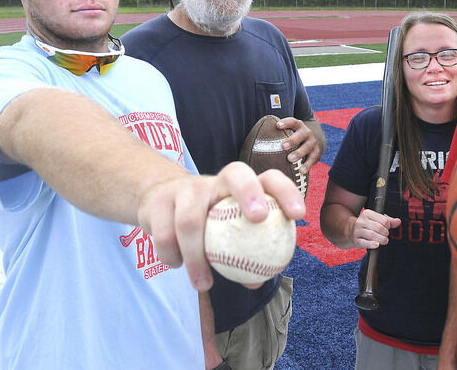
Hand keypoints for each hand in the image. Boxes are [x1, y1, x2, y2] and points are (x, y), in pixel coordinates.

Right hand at [137, 161, 305, 290]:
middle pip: (236, 172)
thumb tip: (258, 280)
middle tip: (259, 219)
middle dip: (250, 192)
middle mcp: (216, 180)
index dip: (286, 192)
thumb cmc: (205, 222)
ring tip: (204, 284)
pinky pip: (164, 235)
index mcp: (241, 187)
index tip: (298, 215)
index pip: (270, 178)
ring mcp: (186, 188)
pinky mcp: (158, 203)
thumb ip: (243, 253)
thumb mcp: (226, 233)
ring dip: (196, 256)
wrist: (157, 202)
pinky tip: (177, 266)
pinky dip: (171, 256)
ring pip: (190, 219)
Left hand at [277, 117, 321, 173]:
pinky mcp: (316, 153)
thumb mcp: (288, 133)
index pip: (293, 121)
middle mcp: (306, 133)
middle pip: (301, 134)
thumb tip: (252, 143)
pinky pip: (312, 159)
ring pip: (307, 147)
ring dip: (299, 153)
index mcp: (298, 126)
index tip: (277, 126)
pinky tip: (301, 171)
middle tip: (282, 146)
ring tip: (290, 159)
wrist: (314, 141)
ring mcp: (312, 142)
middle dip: (292, 140)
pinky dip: (307, 165)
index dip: (286, 122)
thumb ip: (275, 135)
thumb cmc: (294, 138)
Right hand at [352, 209, 400, 249]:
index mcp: (367, 213)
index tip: (387, 228)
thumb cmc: (368, 225)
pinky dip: (372, 244)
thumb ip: (389, 220)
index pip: (383, 220)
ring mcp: (357, 231)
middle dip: (385, 233)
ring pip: (372, 235)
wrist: (351, 231)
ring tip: (384, 240)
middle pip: (378, 227)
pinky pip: (365, 243)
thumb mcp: (377, 219)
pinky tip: (377, 245)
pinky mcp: (356, 240)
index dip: (388, 226)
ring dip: (381, 239)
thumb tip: (398, 221)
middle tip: (386, 235)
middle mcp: (361, 221)